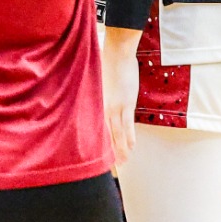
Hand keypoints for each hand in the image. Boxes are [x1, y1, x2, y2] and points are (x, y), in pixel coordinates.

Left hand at [102, 29, 139, 166]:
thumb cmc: (104, 65)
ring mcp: (115, 106)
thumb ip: (92, 95)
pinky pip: (128, 124)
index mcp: (93, 104)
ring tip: (121, 164)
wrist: (116, 53)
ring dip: (120, 150)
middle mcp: (102, 108)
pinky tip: (130, 148)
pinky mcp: (127, 103)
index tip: (93, 159)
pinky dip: (129, 138)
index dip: (94, 146)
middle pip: (103, 136)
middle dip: (107, 153)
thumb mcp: (94, 83)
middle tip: (108, 169)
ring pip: (116, 134)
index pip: (92, 130)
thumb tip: (90, 103)